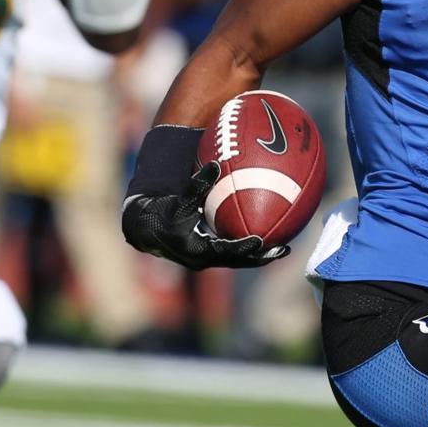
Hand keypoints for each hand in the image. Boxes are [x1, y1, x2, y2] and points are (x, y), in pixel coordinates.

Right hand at [122, 162, 289, 270]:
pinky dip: (247, 248)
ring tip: (282, 248)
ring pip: (236, 260)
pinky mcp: (208, 255)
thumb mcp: (178, 201)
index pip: (223, 251)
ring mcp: (206, 260)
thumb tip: (215, 164)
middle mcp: (202, 259)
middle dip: (260, 257)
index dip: (241, 248)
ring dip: (258, 256)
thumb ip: (197, 185)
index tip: (259, 241)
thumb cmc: (162, 212)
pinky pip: (231, 254)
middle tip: (283, 249)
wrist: (145, 230)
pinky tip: (265, 237)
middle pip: (236, 262)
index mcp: (195, 248)